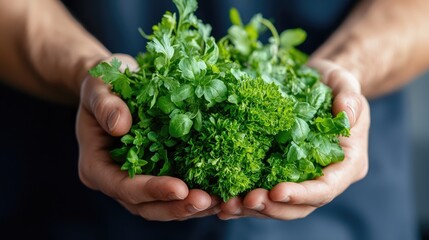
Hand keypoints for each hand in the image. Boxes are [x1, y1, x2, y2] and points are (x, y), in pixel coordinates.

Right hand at [76, 54, 219, 220]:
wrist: (115, 82)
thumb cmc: (102, 83)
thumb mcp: (98, 86)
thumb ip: (104, 105)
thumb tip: (120, 126)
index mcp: (96, 166)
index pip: (123, 187)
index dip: (152, 190)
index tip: (180, 188)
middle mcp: (116, 180)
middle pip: (146, 206)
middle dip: (176, 207)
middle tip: (207, 201)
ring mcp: (137, 180)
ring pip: (163, 205)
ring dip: (190, 206)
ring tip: (220, 201)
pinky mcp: (156, 172)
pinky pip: (175, 191)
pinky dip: (195, 193)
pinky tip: (219, 190)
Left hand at [218, 59, 369, 219]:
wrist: (318, 84)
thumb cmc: (335, 85)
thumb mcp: (346, 85)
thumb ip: (350, 100)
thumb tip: (345, 115)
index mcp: (346, 165)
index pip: (326, 189)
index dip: (302, 194)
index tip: (277, 192)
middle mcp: (323, 177)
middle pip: (299, 206)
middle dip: (272, 207)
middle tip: (246, 201)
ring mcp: (300, 178)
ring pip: (278, 205)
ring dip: (253, 208)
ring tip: (228, 205)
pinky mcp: (279, 171)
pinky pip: (263, 190)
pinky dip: (244, 199)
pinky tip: (223, 201)